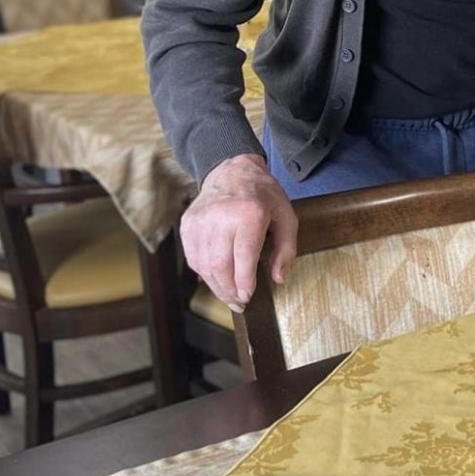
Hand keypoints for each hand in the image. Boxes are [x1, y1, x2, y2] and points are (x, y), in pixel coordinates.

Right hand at [179, 153, 296, 310]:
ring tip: (228, 296)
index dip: (244, 284)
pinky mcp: (187, 224)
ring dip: (215, 286)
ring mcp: (200, 220)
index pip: (243, 258)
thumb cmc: (263, 196)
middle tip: (238, 304)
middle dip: (229, 291)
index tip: (247, 298)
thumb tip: (278, 278)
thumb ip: (286, 250)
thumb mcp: (286, 218)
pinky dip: (203, 272)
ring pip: (203, 265)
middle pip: (220, 265)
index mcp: (249, 214)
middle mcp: (221, 217)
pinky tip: (215, 279)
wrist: (232, 171)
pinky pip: (192, 257)